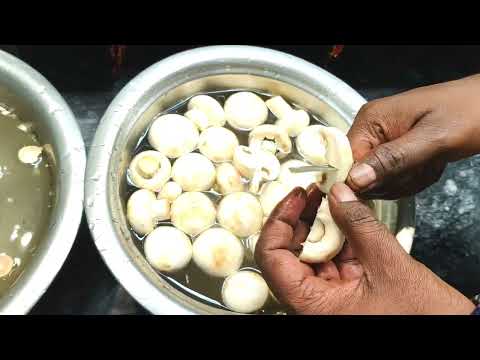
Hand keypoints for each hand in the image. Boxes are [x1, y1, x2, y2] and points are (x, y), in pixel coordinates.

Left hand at [255, 184, 474, 314]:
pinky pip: (329, 260)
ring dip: (316, 225)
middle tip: (311, 192)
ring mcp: (327, 297)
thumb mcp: (389, 264)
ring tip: (326, 198)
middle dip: (298, 218)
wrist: (451, 331)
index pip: (272, 258)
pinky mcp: (343, 292)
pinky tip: (341, 216)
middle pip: (287, 253)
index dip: (278, 222)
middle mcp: (313, 303)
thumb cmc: (422, 315)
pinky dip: (334, 237)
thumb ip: (360, 225)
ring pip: (308, 254)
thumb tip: (338, 194)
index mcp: (312, 304)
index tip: (295, 198)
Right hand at [346, 74, 479, 198]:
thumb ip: (392, 159)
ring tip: (429, 163)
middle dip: (393, 181)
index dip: (364, 180)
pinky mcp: (395, 152)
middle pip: (361, 176)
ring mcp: (383, 142)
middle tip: (421, 168)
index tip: (391, 182)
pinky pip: (392, 179)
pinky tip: (429, 165)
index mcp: (371, 120)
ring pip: (378, 182)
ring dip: (406, 181)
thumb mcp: (432, 139)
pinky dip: (413, 179)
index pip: (346, 160)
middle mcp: (371, 130)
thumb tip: (355, 179)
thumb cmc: (469, 112)